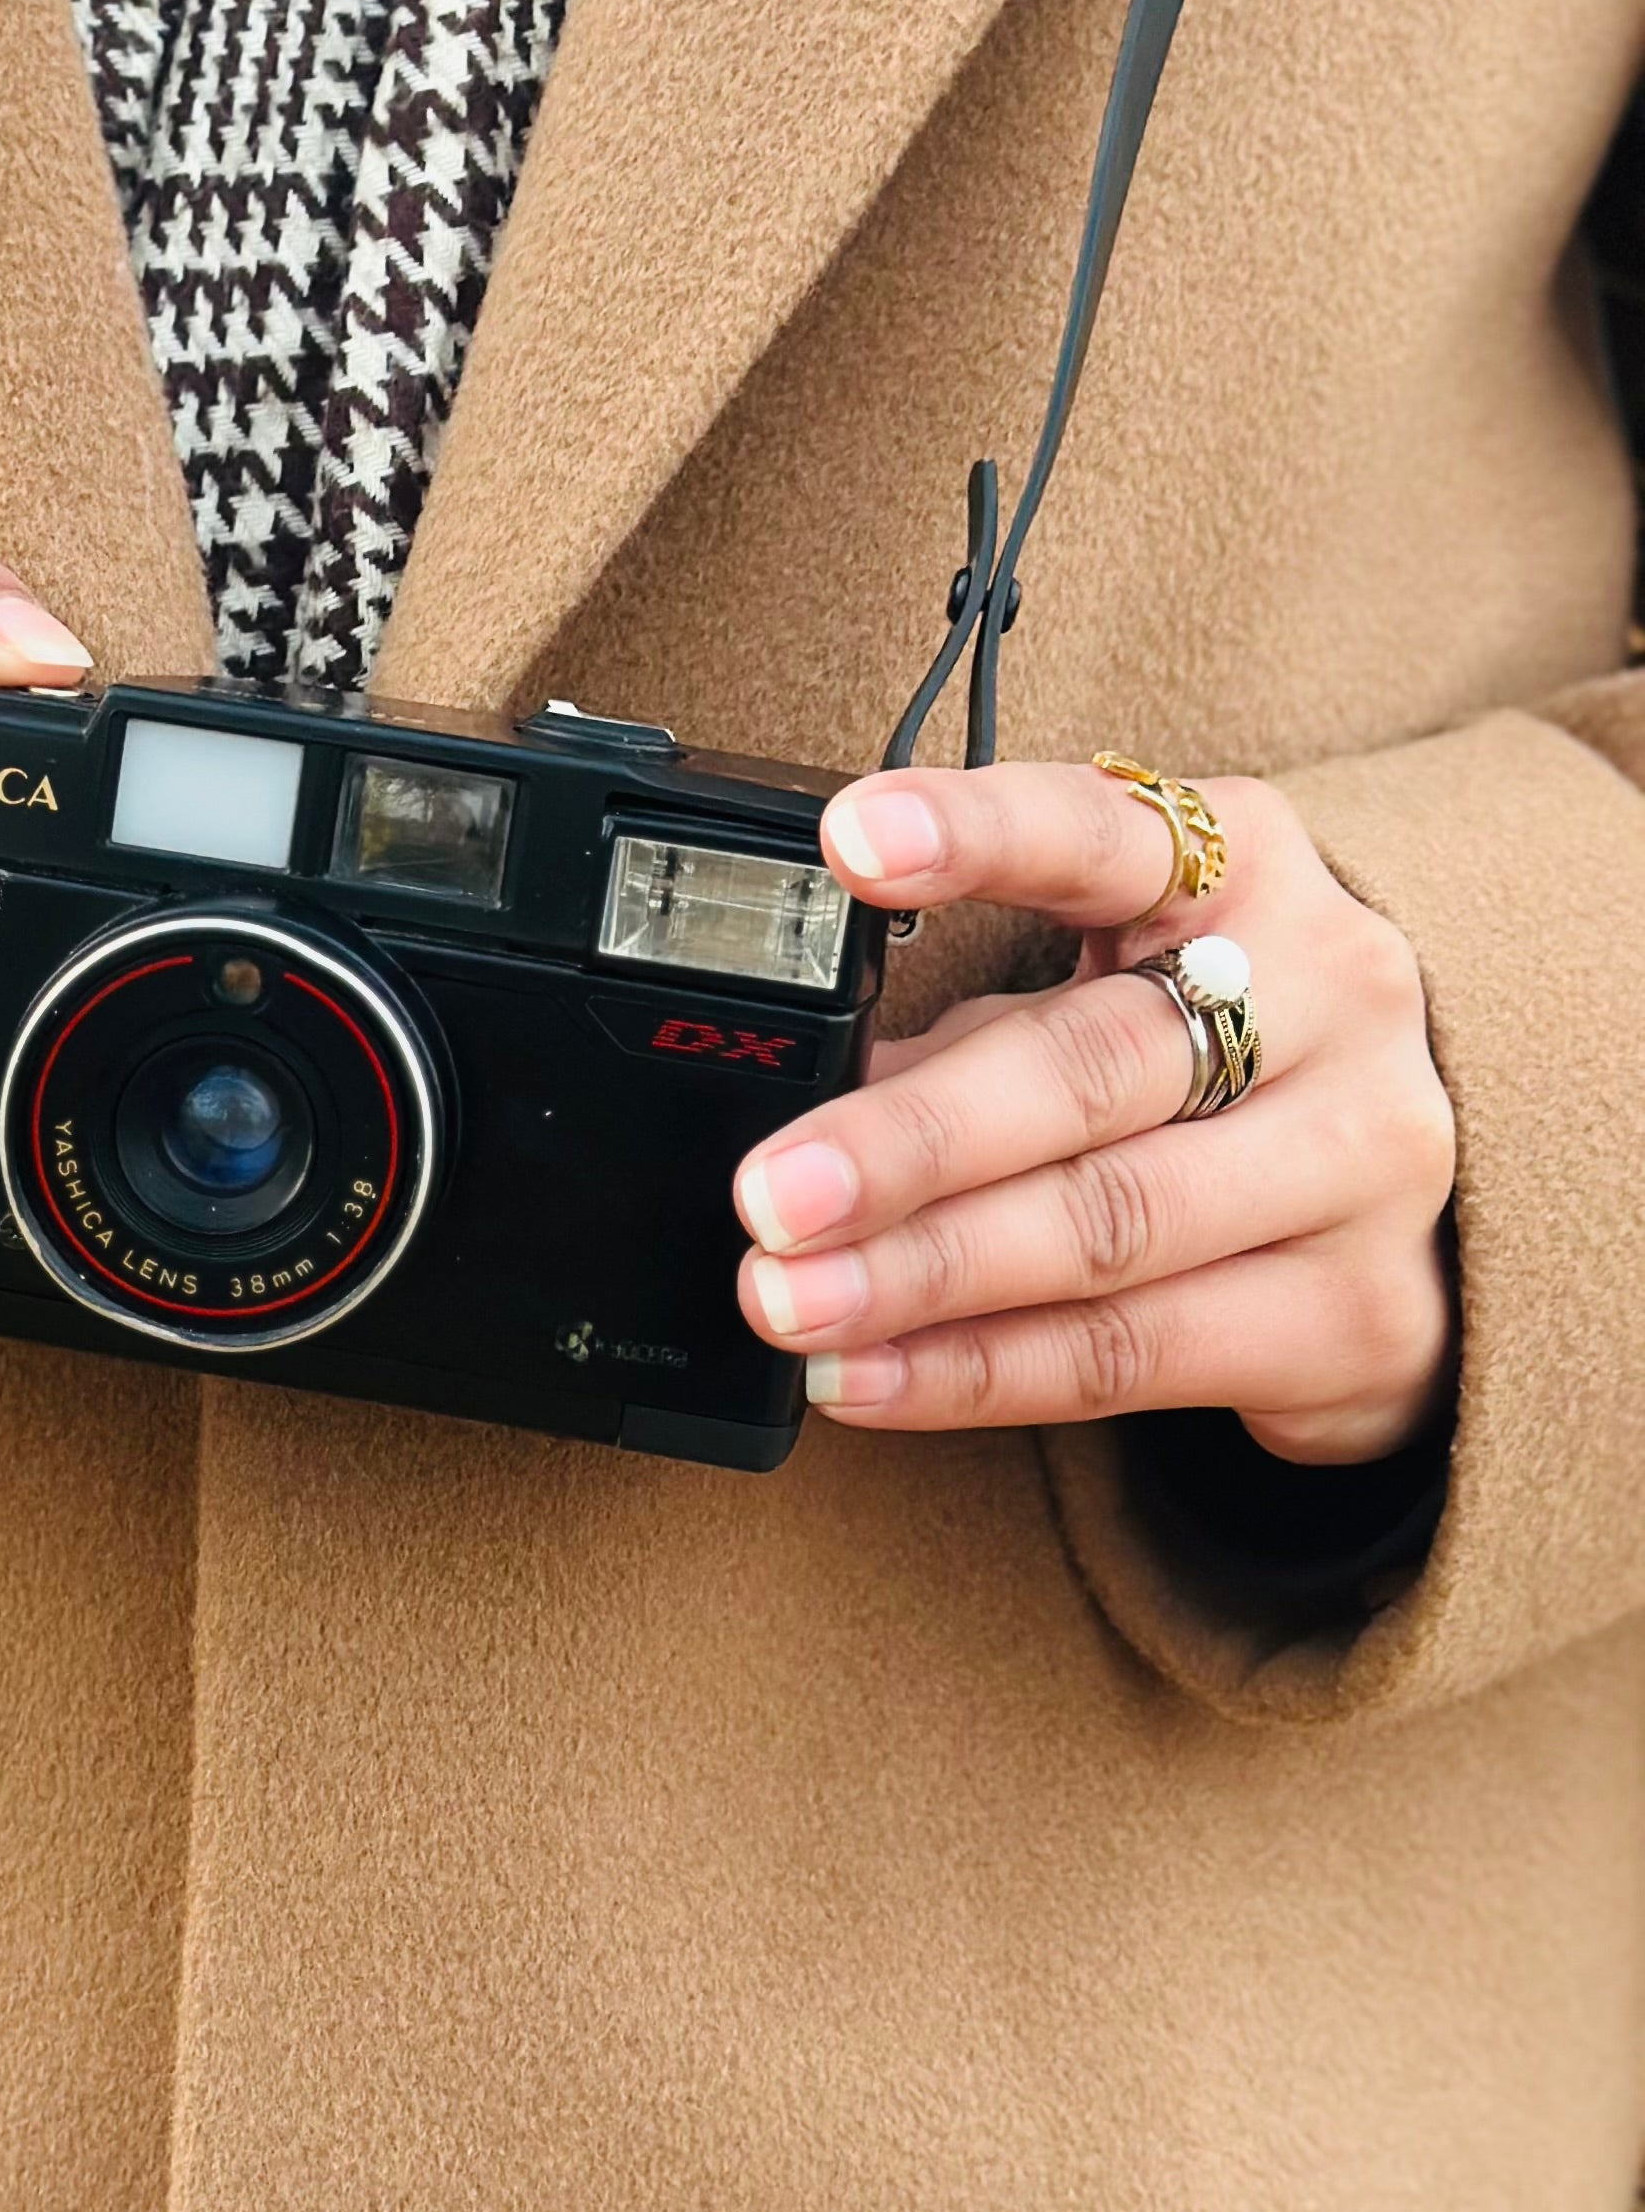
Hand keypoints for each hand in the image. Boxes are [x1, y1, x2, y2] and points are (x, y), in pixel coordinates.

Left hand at [732, 762, 1457, 1462]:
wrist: (1441, 1196)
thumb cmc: (1213, 1065)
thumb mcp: (1101, 993)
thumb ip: (968, 1029)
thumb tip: (796, 1106)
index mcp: (1239, 868)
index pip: (1101, 832)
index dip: (978, 832)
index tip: (853, 838)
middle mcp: (1330, 991)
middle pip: (1093, 1069)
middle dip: (911, 1142)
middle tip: (770, 1193)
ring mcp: (1365, 1155)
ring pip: (1110, 1223)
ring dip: (923, 1276)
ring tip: (787, 1301)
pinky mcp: (1358, 1309)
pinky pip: (1132, 1354)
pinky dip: (976, 1372)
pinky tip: (864, 1379)